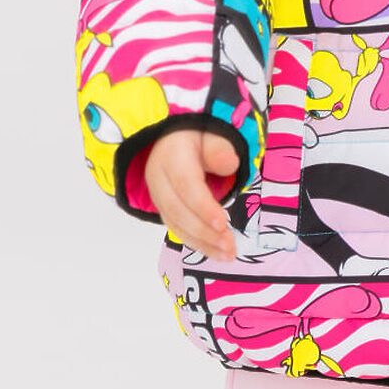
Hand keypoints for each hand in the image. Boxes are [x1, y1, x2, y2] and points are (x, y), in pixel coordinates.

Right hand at [144, 130, 240, 260]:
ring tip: (229, 254)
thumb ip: (219, 148)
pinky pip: (178, 229)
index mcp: (170, 156)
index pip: (185, 185)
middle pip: (178, 210)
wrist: (173, 140)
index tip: (222, 224)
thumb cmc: (197, 137)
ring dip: (203, 243)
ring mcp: (159, 196)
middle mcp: (158, 178)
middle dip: (204, 232)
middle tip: (230, 245)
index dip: (202, 207)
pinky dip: (198, 243)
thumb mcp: (210, 134)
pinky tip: (217, 253)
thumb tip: (230, 163)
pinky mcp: (165, 210)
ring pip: (176, 224)